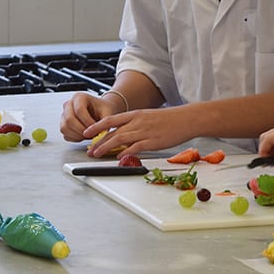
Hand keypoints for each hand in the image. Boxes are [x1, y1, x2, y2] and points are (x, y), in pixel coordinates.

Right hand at [59, 93, 119, 141]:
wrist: (100, 111)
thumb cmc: (104, 109)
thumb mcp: (108, 112)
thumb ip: (105, 122)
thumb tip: (100, 134)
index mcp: (79, 97)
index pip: (79, 110)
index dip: (88, 122)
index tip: (96, 128)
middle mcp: (69, 104)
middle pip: (69, 120)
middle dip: (82, 130)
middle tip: (93, 134)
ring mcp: (64, 115)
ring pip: (64, 128)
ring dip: (78, 135)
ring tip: (90, 135)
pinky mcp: (63, 124)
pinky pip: (65, 135)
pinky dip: (75, 138)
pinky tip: (85, 136)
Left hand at [85, 108, 199, 158]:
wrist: (186, 119)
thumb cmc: (169, 119)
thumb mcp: (148, 117)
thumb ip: (135, 124)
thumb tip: (124, 133)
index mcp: (135, 114)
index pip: (110, 120)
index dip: (96, 127)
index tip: (87, 133)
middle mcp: (137, 122)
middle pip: (112, 132)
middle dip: (98, 142)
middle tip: (90, 150)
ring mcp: (144, 132)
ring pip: (120, 139)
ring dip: (106, 148)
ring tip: (97, 154)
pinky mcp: (153, 142)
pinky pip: (135, 147)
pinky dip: (125, 153)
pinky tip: (118, 158)